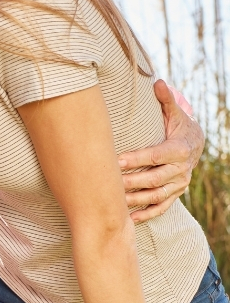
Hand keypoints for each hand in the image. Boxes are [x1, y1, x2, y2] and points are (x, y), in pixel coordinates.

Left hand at [119, 80, 203, 222]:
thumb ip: (165, 101)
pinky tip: (129, 219)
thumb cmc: (176, 126)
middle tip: (107, 184)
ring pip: (157, 196)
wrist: (195, 144)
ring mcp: (179, 184)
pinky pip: (162, 208)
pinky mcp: (175, 194)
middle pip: (155, 179)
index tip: (116, 161)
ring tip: (113, 203)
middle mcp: (181, 169)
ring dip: (135, 200)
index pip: (156, 156)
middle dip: (131, 182)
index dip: (137, 159)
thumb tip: (158, 82)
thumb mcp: (174, 113)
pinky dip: (147, 214)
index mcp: (180, 149)